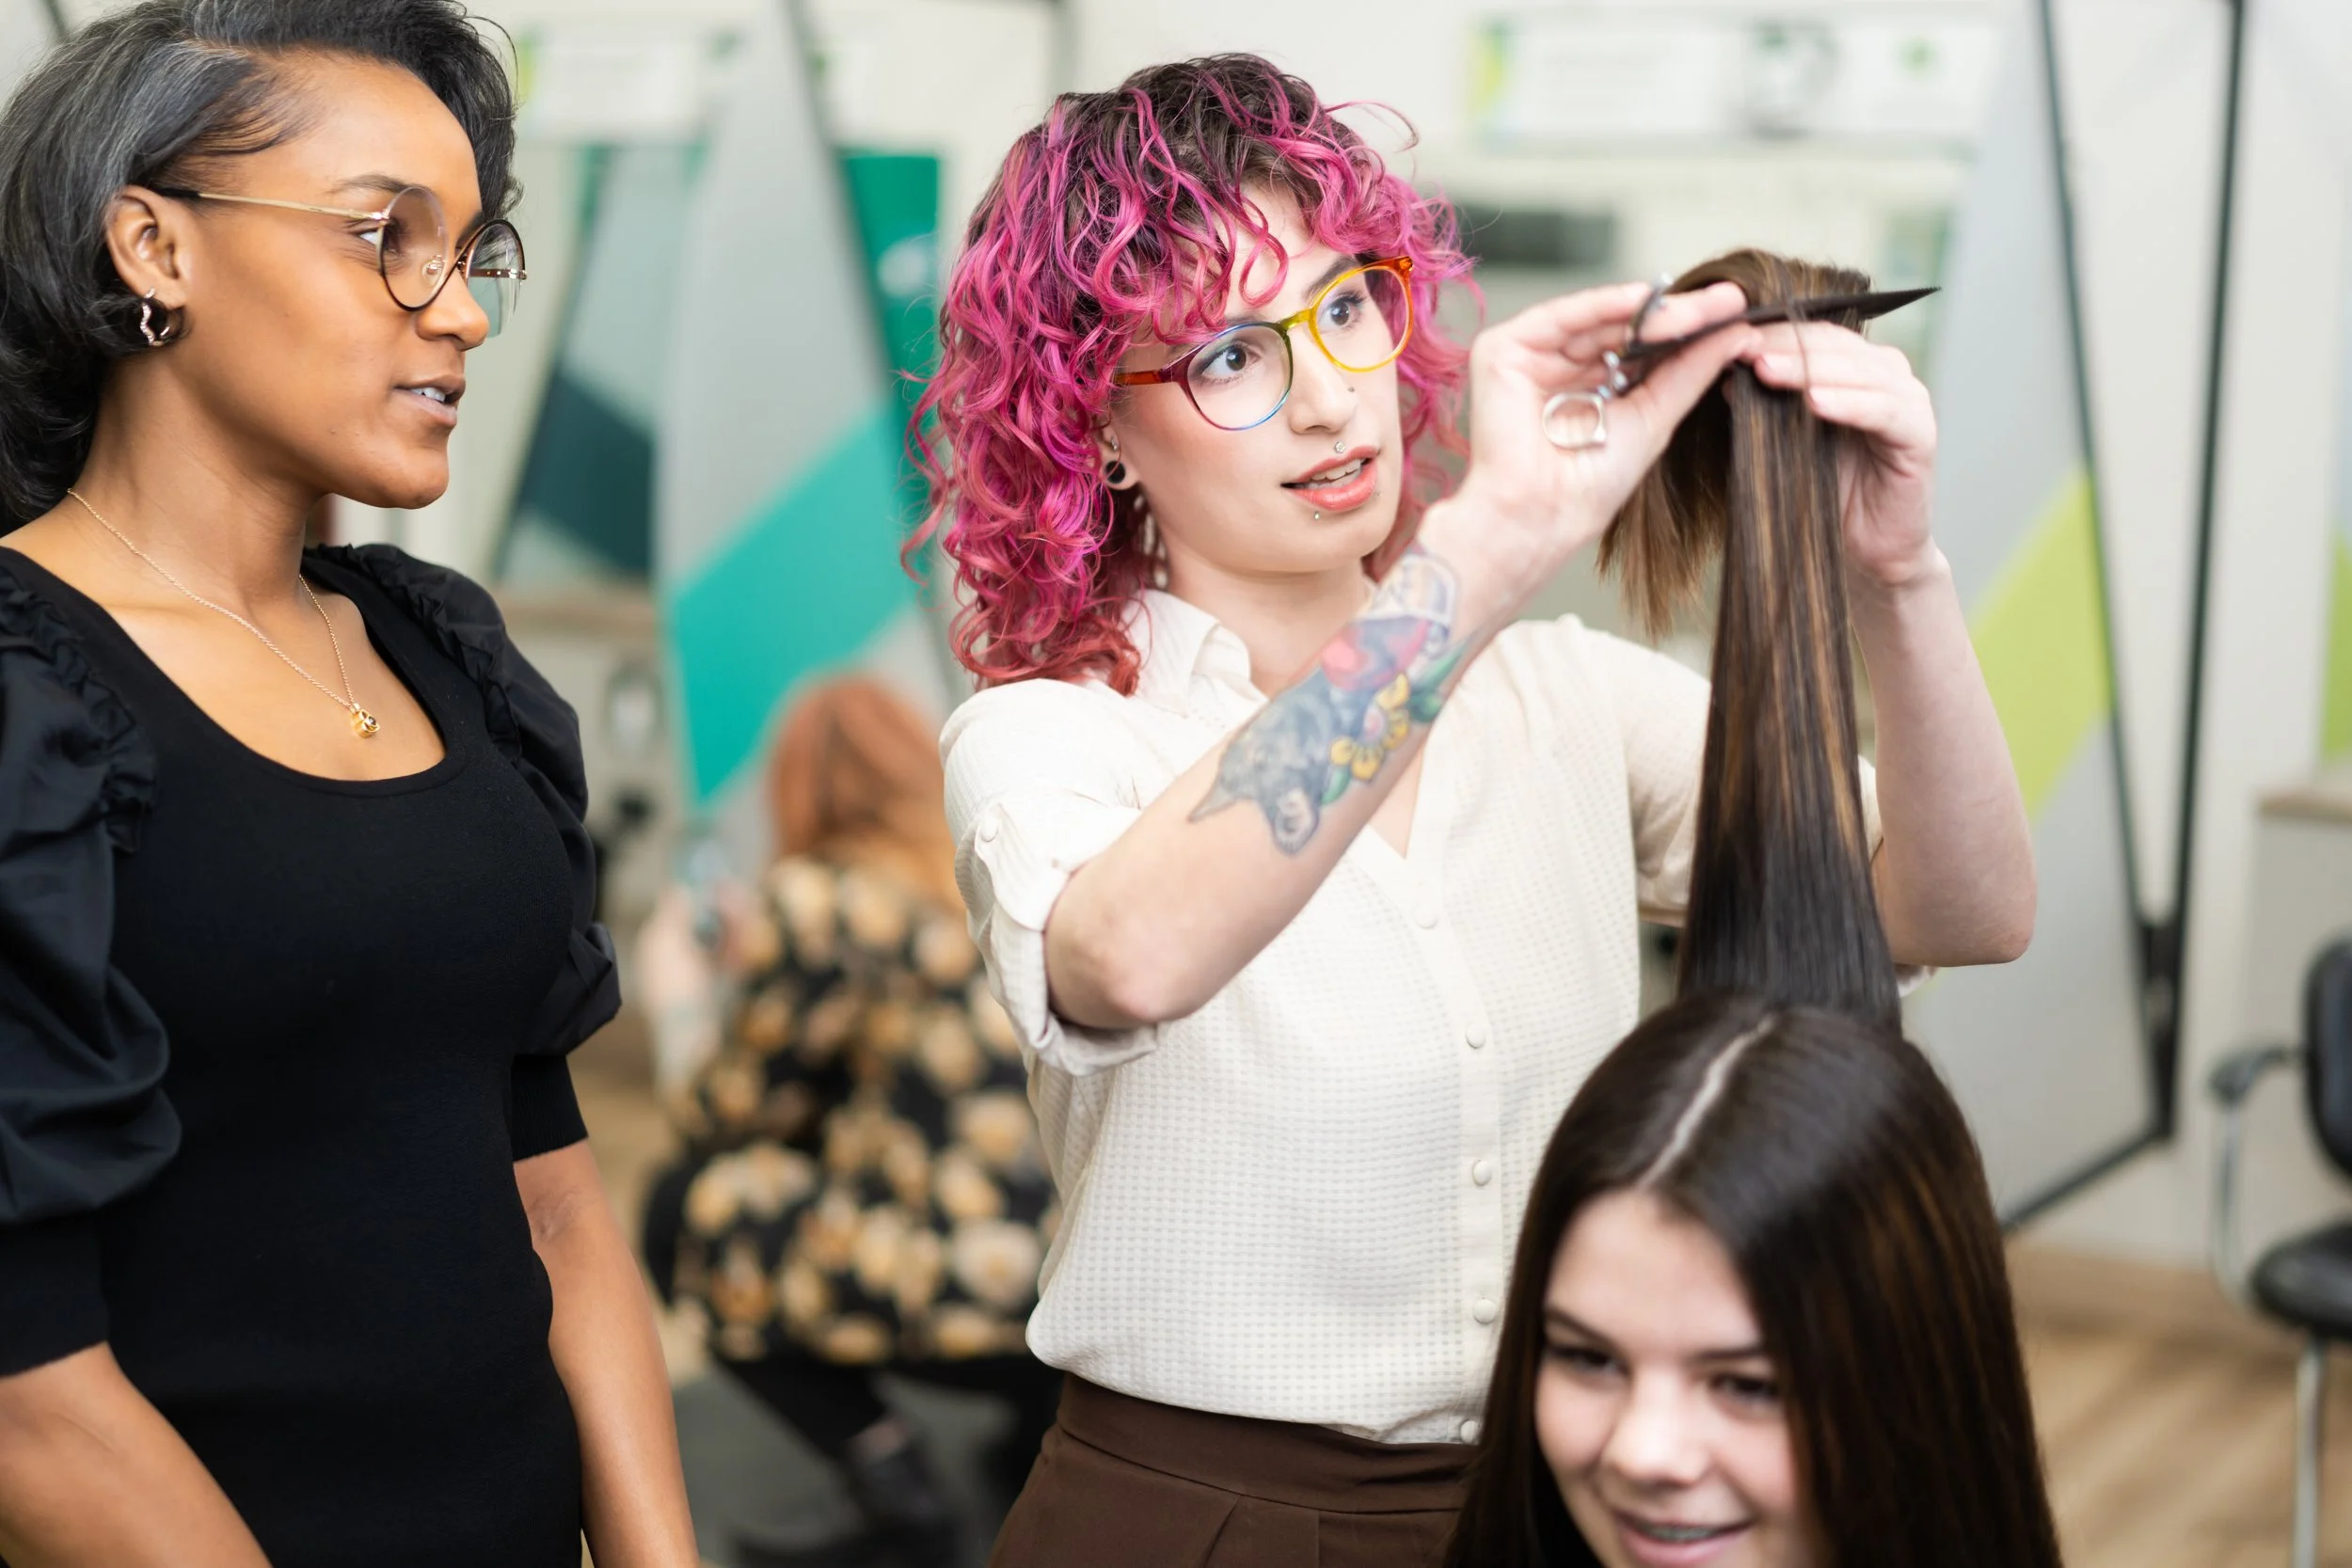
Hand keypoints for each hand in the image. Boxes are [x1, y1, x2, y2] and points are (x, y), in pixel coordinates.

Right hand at [1429, 280, 1758, 608]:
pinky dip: (1601, 304)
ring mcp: (1532, 357)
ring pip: (1597, 319)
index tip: (1738, 312)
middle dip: (1677, 315)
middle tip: (1728, 301)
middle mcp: (1560, 368)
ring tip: (1698, 310)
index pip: (1642, 346)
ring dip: (1650, 311)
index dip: (1688, 329)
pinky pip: (1559, 317)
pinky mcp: (1504, 350)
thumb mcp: (1655, 417)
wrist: (1542, 514)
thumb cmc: (1588, 486)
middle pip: (1624, 327)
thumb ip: (1691, 371)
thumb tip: (1740, 333)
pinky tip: (1641, 300)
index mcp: (1591, 387)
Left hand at [1743, 323, 1939, 589]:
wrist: (1864, 549)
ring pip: (1857, 371)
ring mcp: (1907, 399)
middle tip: (1741, 348)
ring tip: (1767, 370)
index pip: (1810, 335)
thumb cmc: (1821, 491)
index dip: (1770, 334)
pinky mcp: (1920, 433)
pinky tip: (1816, 403)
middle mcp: (1883, 374)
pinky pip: (1883, 410)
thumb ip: (1765, 407)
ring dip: (1809, 370)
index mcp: (1852, 368)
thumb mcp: (1783, 443)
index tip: (1724, 336)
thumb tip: (1726, 373)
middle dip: (1783, 346)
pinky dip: (1849, 404)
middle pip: (1832, 345)